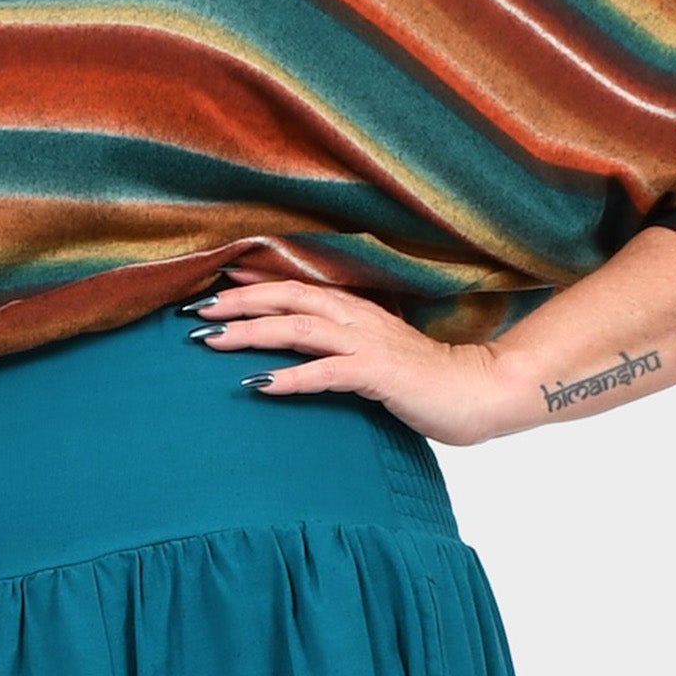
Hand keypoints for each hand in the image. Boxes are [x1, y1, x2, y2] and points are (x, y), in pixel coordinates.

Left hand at [187, 266, 500, 446]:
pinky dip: (291, 378)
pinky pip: (327, 372)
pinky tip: (259, 386)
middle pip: (289, 297)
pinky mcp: (379, 375)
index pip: (297, 287)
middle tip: (196, 310)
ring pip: (299, 328)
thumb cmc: (425, 379)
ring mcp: (368, 345)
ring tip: (211, 341)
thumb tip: (298, 352)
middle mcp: (358, 319)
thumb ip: (340, 347)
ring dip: (251, 332)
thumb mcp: (375, 355)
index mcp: (356, 310)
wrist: (479, 391)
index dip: (254, 284)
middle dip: (239, 302)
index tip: (214, 284)